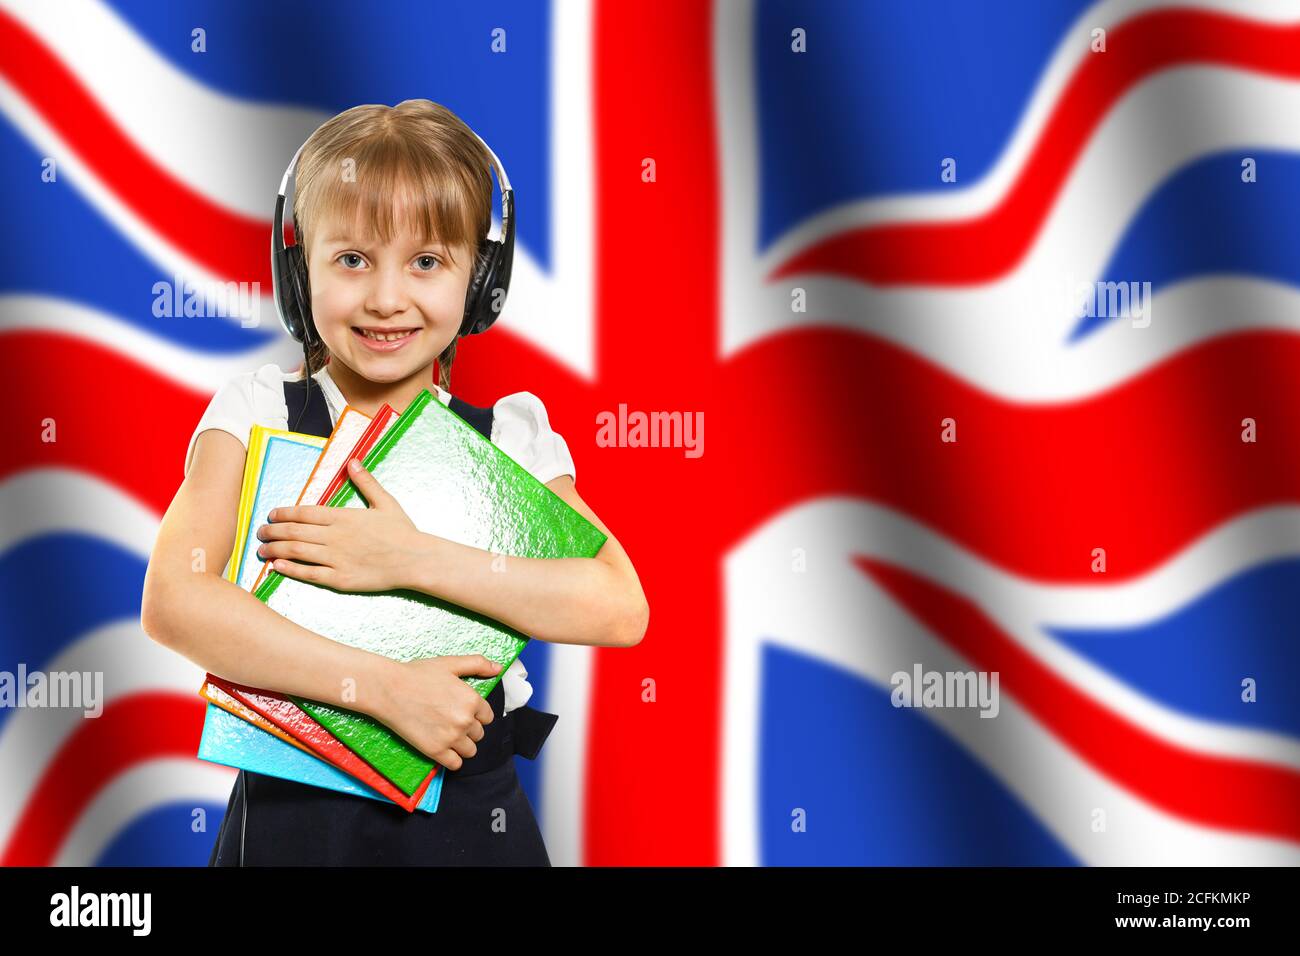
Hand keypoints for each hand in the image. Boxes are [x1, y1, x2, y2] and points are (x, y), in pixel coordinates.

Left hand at [256, 459, 422, 591]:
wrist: (415, 560)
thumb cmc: (402, 532)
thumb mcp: (385, 502)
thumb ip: (366, 482)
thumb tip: (352, 462)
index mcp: (343, 517)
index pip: (304, 512)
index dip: (284, 513)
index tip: (272, 514)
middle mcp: (335, 537)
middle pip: (294, 531)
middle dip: (272, 531)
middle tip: (260, 533)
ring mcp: (336, 559)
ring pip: (296, 551)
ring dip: (275, 549)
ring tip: (262, 550)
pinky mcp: (340, 578)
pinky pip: (309, 573)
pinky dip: (290, 569)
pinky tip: (277, 566)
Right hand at [372, 655, 501, 768]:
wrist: (388, 689)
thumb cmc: (417, 674)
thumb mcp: (450, 664)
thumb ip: (477, 664)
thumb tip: (498, 668)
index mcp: (472, 700)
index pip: (487, 716)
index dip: (476, 714)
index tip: (462, 711)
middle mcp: (465, 720)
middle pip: (479, 734)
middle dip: (468, 728)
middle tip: (450, 720)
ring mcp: (451, 737)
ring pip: (470, 751)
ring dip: (462, 745)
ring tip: (448, 735)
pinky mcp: (435, 751)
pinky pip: (456, 764)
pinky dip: (452, 759)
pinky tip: (443, 748)